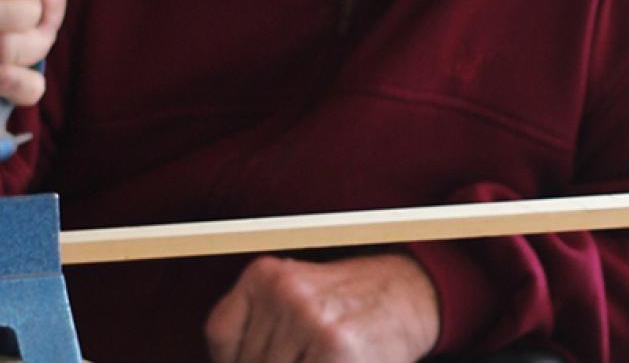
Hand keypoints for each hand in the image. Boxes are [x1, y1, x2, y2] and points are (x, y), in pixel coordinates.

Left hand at [205, 254, 439, 362]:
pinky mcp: (335, 349)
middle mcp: (284, 291)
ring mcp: (309, 321)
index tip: (253, 359)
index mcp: (264, 274)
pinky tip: (334, 361)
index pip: (219, 336)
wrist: (409, 294)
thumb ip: (258, 329)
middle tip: (301, 355)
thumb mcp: (292, 296)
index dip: (232, 359)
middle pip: (247, 361)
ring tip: (317, 355)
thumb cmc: (346, 304)